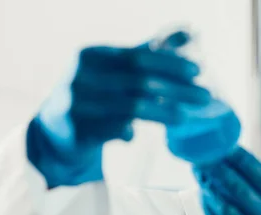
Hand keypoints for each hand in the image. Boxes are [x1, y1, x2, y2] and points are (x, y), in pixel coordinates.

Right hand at [27, 30, 210, 188]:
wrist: (55, 130)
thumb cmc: (93, 93)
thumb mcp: (114, 68)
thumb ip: (149, 51)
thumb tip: (188, 34)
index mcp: (90, 55)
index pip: (138, 57)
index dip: (170, 63)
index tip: (198, 71)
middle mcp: (81, 77)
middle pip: (140, 82)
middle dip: (177, 89)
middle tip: (205, 96)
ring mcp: (78, 104)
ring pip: (131, 108)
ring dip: (163, 112)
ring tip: (185, 117)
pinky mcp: (78, 130)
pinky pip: (115, 131)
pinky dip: (128, 132)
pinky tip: (134, 134)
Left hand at [195, 148, 260, 214]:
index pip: (260, 176)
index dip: (239, 158)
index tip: (226, 144)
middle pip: (238, 190)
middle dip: (219, 168)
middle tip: (204, 152)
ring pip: (226, 210)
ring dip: (210, 188)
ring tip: (201, 171)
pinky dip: (211, 212)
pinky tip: (206, 198)